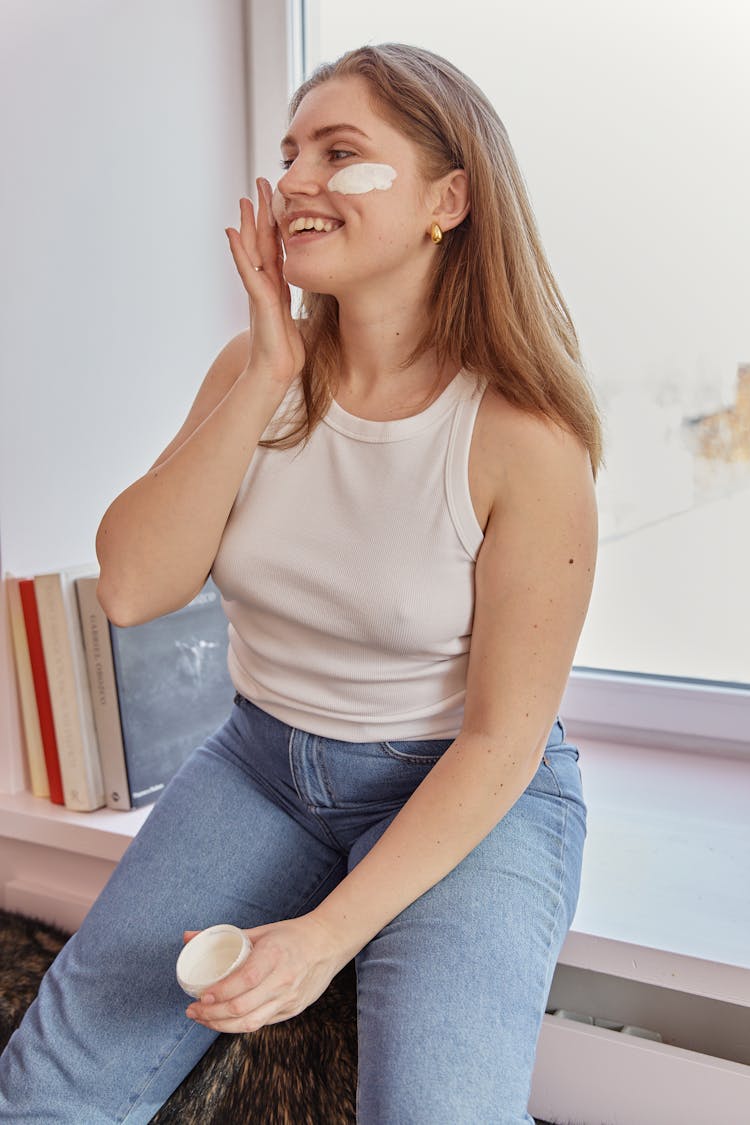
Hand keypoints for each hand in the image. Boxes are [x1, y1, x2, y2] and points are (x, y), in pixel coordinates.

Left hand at [183, 914, 347, 1033]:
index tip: (200, 996)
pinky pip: (262, 1023)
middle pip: (242, 1008)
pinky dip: (240, 1025)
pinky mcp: (293, 1009)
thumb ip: (224, 935)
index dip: (219, 993)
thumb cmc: (291, 935)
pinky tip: (226, 1021)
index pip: (243, 981)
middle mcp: (283, 980)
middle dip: (212, 1015)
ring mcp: (289, 998)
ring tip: (204, 1020)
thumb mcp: (261, 930)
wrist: (328, 943)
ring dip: (222, 1026)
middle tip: (193, 1011)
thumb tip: (188, 937)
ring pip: (251, 1023)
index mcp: (274, 956)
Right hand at [225, 178, 304, 395]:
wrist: (276, 373)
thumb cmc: (286, 352)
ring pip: (251, 250)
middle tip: (260, 183)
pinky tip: (232, 232)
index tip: (278, 199)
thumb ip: (296, 307)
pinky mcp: (257, 300)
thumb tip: (310, 303)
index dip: (276, 223)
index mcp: (277, 287)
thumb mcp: (296, 322)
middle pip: (261, 241)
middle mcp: (265, 284)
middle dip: (261, 212)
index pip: (275, 248)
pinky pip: (247, 270)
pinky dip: (239, 251)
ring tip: (245, 200)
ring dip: (247, 224)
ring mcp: (258, 290)